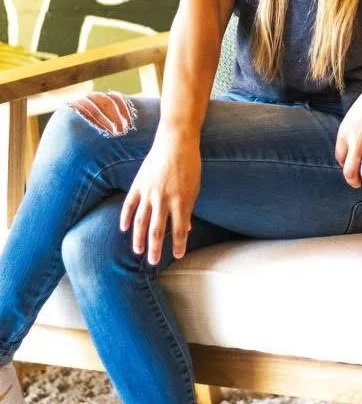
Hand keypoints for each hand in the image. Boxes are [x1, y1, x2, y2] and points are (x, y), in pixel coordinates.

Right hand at [119, 130, 200, 264]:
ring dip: (139, 238)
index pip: (179, 230)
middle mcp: (164, 199)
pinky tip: (124, 229)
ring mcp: (149, 192)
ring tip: (138, 251)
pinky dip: (126, 217)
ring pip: (141, 221)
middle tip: (153, 262)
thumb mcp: (195, 187)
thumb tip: (186, 229)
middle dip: (155, 249)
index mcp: (181, 200)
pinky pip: (129, 204)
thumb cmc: (190, 164)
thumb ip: (189, 208)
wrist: (176, 141)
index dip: (178, 245)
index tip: (177, 256)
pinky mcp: (139, 184)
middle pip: (157, 230)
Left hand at [335, 73, 361, 190]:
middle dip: (352, 181)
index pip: (340, 157)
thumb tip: (353, 145)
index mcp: (345, 132)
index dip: (344, 165)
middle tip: (357, 184)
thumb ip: (351, 131)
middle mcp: (356, 141)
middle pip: (350, 170)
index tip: (348, 167)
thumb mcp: (354, 114)